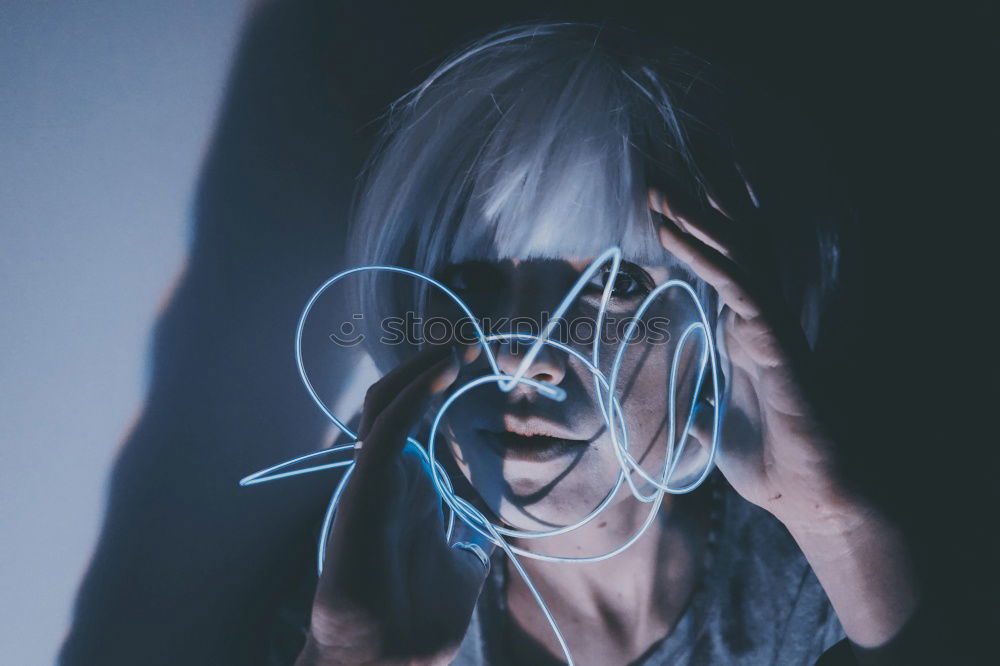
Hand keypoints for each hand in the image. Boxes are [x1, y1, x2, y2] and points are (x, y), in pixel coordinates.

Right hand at [296, 345, 494, 665]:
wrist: (388, 664)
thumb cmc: (417, 622)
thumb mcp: (460, 571)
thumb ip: (468, 543)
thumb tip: (483, 528)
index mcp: (409, 488)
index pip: (418, 419)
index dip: (440, 386)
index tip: (480, 361)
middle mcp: (389, 476)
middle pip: (399, 399)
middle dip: (430, 366)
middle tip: (472, 341)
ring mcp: (374, 481)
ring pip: (386, 403)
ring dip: (421, 370)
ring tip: (458, 346)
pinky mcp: (365, 491)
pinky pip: (387, 430)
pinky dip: (415, 395)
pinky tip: (444, 372)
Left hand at [648, 181, 852, 529]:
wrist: (808, 494)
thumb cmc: (769, 462)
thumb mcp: (716, 428)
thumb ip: (701, 410)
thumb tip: (687, 412)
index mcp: (741, 334)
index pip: (716, 270)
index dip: (690, 236)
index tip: (657, 208)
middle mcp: (756, 320)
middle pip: (728, 249)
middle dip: (695, 209)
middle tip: (657, 176)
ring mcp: (769, 325)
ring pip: (734, 256)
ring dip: (694, 221)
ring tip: (659, 191)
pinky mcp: (776, 339)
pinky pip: (738, 286)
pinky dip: (704, 258)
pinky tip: (675, 235)